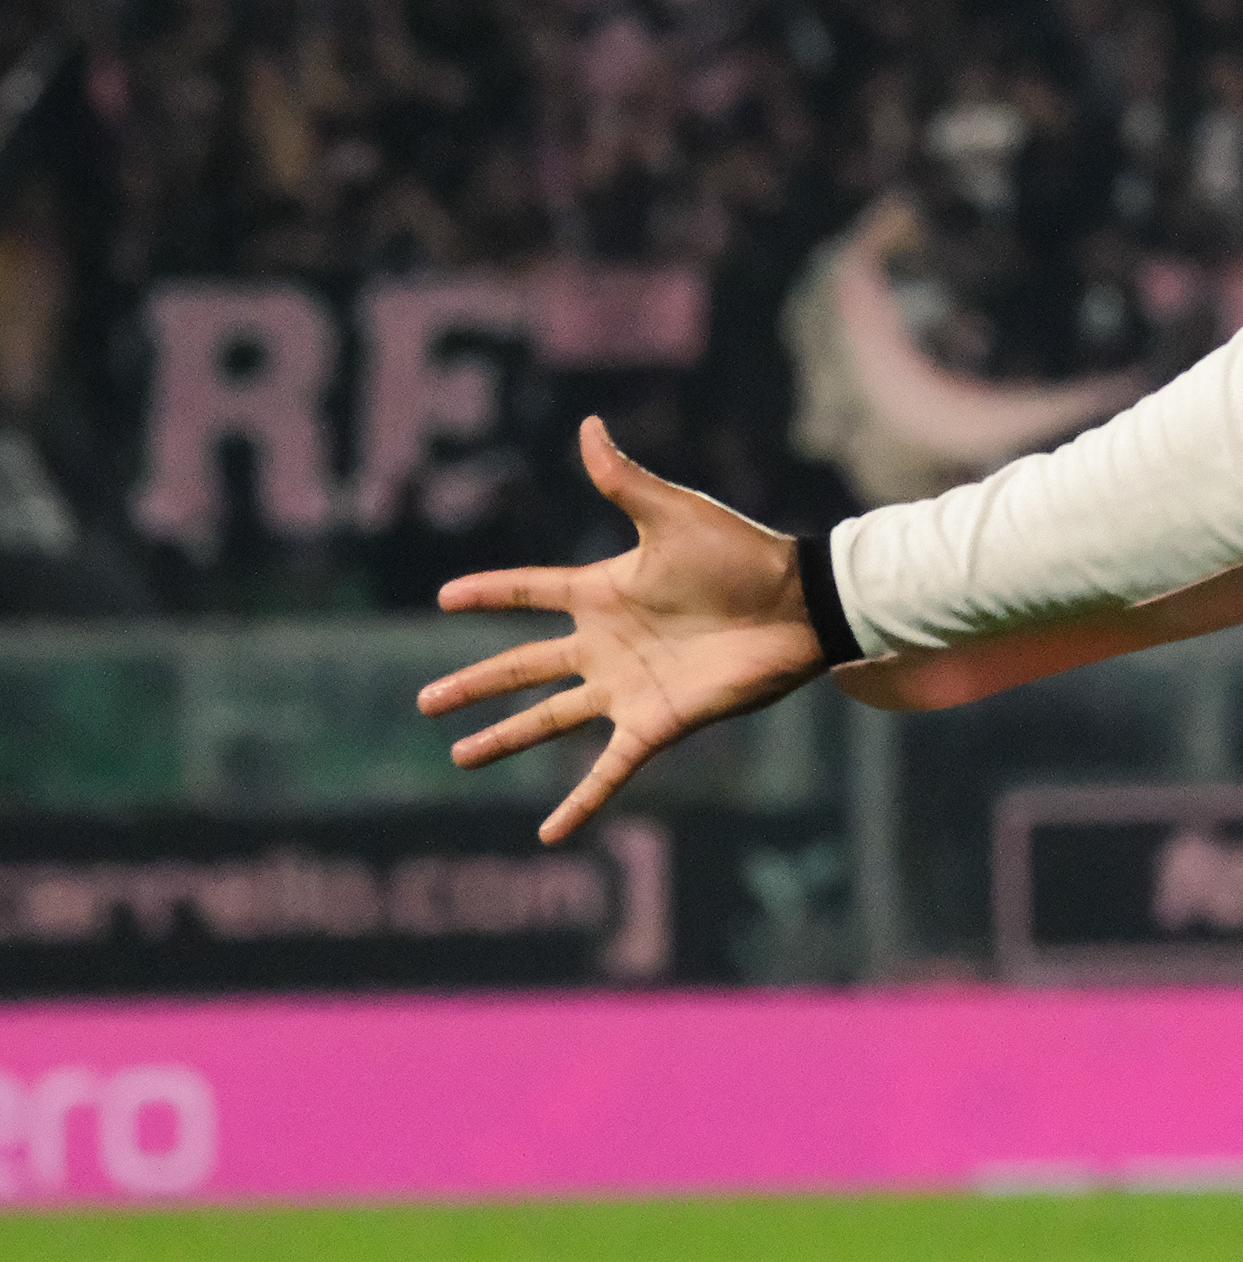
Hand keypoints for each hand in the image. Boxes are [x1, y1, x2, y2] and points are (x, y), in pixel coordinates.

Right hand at [417, 416, 827, 842]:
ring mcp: (627, 688)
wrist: (798, 606)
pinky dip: (579, 804)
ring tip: (457, 757)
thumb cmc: (741, 555)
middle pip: (524, 666)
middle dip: (474, 683)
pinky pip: (607, 772)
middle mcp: (607, 644)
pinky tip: (548, 835)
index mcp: (604, 592)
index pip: (529, 592)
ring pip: (549, 720)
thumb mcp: (673, 514)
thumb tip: (588, 426)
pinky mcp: (655, 725)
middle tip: (425, 702)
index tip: (444, 599)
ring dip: (504, 739)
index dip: (489, 594)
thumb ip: (623, 481)